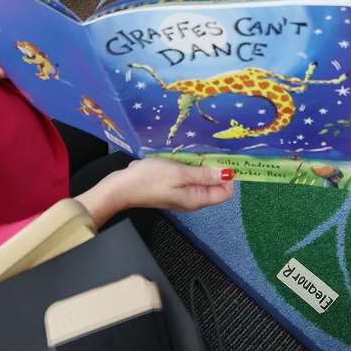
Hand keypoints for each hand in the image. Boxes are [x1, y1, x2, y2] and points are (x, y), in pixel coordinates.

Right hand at [115, 158, 234, 211]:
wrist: (122, 186)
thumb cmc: (150, 180)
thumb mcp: (180, 173)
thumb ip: (204, 174)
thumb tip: (228, 174)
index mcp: (196, 199)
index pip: (225, 192)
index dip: (228, 176)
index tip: (227, 158)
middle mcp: (192, 199)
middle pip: (213, 184)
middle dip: (215, 168)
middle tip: (210, 151)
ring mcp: (181, 193)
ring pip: (200, 178)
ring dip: (201, 165)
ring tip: (196, 152)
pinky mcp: (172, 186)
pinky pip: (188, 176)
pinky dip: (190, 166)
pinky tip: (184, 156)